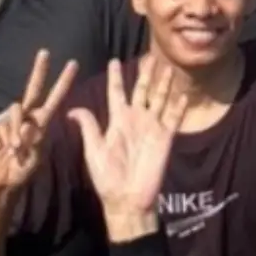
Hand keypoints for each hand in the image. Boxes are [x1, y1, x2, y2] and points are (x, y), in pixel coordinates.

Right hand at [0, 49, 79, 194]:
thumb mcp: (35, 157)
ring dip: (18, 129)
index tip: (73, 64)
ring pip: (17, 110)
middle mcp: (27, 116)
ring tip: (18, 148)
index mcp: (42, 122)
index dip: (63, 82)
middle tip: (45, 52)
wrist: (3, 180)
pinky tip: (8, 148)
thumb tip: (27, 125)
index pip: (55, 98)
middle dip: (40, 71)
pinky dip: (8, 136)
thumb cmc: (23, 169)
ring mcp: (11, 119)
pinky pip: (4, 124)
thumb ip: (33, 141)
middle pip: (34, 89)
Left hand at [70, 56, 190, 225]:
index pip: (116, 92)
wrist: (128, 199)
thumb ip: (88, 127)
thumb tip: (70, 110)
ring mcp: (152, 127)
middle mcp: (135, 120)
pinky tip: (185, 93)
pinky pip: (174, 118)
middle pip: (142, 91)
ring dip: (164, 84)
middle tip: (150, 56)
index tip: (114, 61)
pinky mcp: (165, 138)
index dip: (115, 77)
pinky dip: (180, 106)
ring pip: (160, 99)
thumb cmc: (107, 177)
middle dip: (146, 74)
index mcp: (117, 120)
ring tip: (169, 68)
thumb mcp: (93, 150)